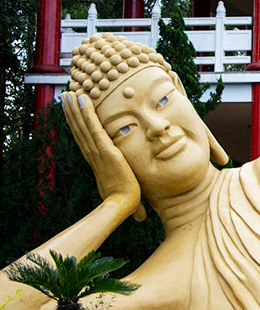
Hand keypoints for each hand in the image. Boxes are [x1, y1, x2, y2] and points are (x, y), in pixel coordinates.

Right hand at [61, 92, 141, 217]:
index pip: (86, 139)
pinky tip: (83, 99)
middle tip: (66, 96)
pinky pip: (93, 127)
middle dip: (73, 112)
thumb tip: (142, 217)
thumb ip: (134, 200)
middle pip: (80, 129)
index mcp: (97, 161)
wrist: (122, 204)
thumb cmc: (125, 201)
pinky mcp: (104, 149)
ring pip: (83, 125)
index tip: (75, 113)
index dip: (79, 125)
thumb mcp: (128, 195)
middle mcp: (93, 154)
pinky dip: (86, 113)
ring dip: (76, 108)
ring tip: (70, 93)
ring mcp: (97, 151)